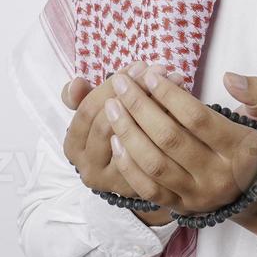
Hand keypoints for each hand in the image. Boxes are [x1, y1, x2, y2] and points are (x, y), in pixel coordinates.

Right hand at [61, 61, 174, 198]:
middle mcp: (88, 169)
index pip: (88, 109)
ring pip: (132, 139)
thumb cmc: (122, 127)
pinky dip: (168, 126)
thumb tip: (75, 84)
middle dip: (135, 91)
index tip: (137, 66)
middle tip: (159, 70)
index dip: (112, 84)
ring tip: (176, 79)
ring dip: (155, 104)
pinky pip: (153, 155)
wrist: (147, 167)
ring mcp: (113, 182)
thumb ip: (85, 96)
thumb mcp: (101, 110)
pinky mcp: (139, 190)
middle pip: (107, 122)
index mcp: (73, 146)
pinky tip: (183, 106)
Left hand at [104, 64, 256, 216]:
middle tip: (122, 83)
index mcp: (239, 148)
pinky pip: (147, 189)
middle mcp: (218, 175)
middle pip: (169, 139)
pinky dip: (128, 164)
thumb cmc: (255, 145)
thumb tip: (229, 78)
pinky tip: (115, 139)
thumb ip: (256, 91)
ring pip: (154, 164)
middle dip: (140, 107)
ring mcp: (197, 195)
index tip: (150, 75)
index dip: (169, 95)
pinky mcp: (181, 207)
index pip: (196, 118)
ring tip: (112, 106)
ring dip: (127, 132)